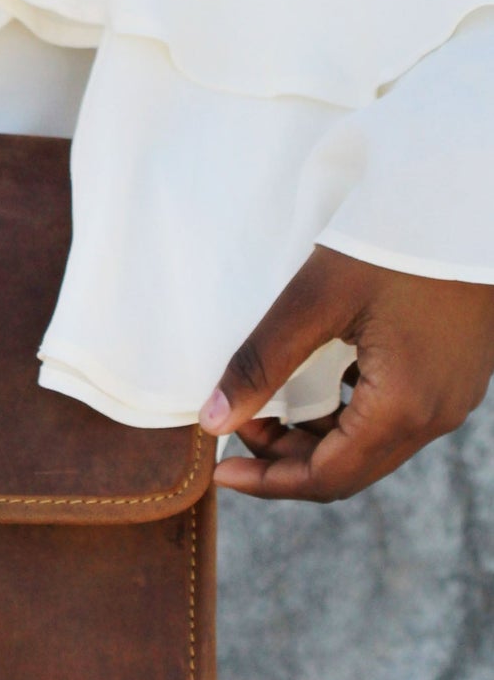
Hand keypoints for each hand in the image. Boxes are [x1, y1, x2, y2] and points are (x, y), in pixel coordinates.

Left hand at [199, 246, 493, 500]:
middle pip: (349, 469)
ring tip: (263, 408)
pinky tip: (312, 388)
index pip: (327, 478)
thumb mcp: (314, 300)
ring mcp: (452, 396)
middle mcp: (436, 415)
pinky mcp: (453, 374)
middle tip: (233, 431)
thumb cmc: (396, 241)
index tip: (218, 470)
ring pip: (371, 446)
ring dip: (313, 439)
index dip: (267, 482)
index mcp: (404, 408)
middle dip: (284, 461)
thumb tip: (212, 421)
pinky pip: (392, 417)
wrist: (471, 198)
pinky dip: (344, 417)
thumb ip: (260, 364)